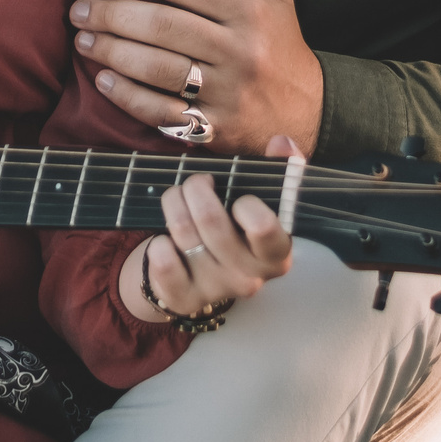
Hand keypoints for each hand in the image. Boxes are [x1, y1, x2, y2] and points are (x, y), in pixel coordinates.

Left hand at [72, 0, 321, 156]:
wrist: (310, 112)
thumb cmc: (280, 43)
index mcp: (249, 11)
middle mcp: (238, 51)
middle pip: (161, 26)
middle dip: (110, 14)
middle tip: (77, 8)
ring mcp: (227, 94)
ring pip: (157, 69)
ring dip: (112, 52)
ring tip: (82, 39)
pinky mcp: (216, 130)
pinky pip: (163, 114)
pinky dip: (128, 98)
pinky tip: (103, 81)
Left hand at [117, 138, 298, 321]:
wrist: (200, 277)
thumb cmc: (234, 229)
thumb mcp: (257, 202)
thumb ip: (275, 171)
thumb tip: (282, 142)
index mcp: (275, 253)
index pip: (264, 227)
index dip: (246, 203)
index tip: (239, 197)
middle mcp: (250, 277)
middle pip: (212, 220)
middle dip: (196, 188)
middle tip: (196, 183)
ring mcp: (216, 290)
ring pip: (183, 231)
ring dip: (173, 202)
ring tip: (177, 198)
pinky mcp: (183, 298)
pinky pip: (163, 260)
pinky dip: (157, 241)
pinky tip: (165, 238)